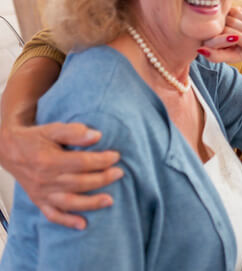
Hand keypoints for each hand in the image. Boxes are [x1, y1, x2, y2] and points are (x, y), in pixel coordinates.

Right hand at [0, 122, 121, 228]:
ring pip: (69, 202)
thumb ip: (74, 132)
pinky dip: (67, 221)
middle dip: (102, 179)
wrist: (9, 150)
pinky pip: (52, 215)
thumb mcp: (53, 129)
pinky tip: (83, 225)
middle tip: (119, 173)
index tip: (116, 156)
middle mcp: (45, 180)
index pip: (81, 163)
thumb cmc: (34, 139)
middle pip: (79, 182)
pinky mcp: (38, 201)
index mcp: (49, 161)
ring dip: (91, 203)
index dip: (101, 160)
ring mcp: (41, 193)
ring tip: (110, 200)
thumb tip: (96, 136)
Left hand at [198, 7, 241, 79]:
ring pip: (232, 21)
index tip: (239, 45)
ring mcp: (221, 18)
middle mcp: (213, 28)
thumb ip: (215, 56)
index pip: (212, 39)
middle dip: (241, 37)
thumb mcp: (233, 57)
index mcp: (207, 41)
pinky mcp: (231, 10)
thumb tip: (200, 50)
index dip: (226, 41)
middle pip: (224, 30)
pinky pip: (238, 13)